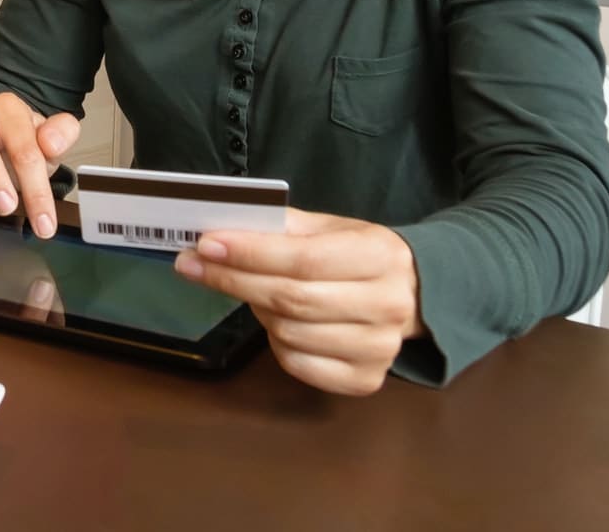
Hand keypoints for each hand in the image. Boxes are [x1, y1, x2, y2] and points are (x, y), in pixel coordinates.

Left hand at [174, 209, 423, 395]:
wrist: (415, 294)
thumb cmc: (360, 255)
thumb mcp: (331, 228)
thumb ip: (281, 228)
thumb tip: (222, 233)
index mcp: (380, 256)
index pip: (303, 259)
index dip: (250, 253)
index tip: (206, 245)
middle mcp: (387, 305)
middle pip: (292, 299)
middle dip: (234, 281)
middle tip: (194, 265)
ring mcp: (379, 348)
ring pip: (290, 333)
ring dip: (257, 310)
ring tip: (252, 291)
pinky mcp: (365, 379)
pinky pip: (297, 364)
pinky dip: (275, 343)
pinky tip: (277, 322)